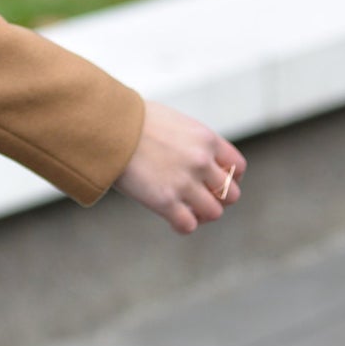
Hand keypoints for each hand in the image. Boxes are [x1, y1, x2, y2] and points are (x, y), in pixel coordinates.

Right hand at [113, 100, 246, 235]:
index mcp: (206, 138)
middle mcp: (201, 161)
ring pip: (214, 213)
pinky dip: (183, 225)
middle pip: (231, 194)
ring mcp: (185, 182)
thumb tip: (193, 155)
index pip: (237, 167)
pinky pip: (188, 225)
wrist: (106, 125)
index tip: (215, 182)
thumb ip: (190, 140)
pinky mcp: (165, 201)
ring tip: (186, 210)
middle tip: (199, 198)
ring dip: (202, 214)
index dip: (230, 178)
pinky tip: (172, 220)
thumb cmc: (131, 120)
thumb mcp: (173, 121)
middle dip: (217, 199)